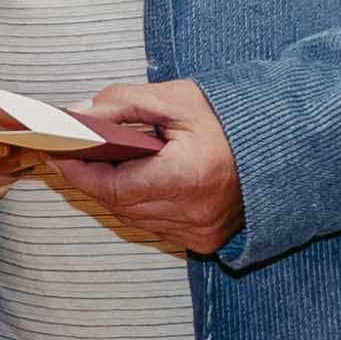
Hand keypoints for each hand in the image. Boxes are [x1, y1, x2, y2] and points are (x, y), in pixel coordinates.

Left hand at [50, 80, 238, 255]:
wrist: (283, 148)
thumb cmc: (232, 121)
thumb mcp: (177, 99)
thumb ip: (124, 103)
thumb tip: (80, 116)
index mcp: (186, 177)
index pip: (112, 185)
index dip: (79, 170)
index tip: (57, 150)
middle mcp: (192, 213)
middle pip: (120, 204)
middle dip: (91, 178)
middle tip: (70, 152)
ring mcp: (199, 232)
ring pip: (135, 217)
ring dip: (114, 192)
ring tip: (98, 163)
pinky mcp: (205, 240)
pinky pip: (157, 224)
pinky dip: (141, 204)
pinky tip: (135, 180)